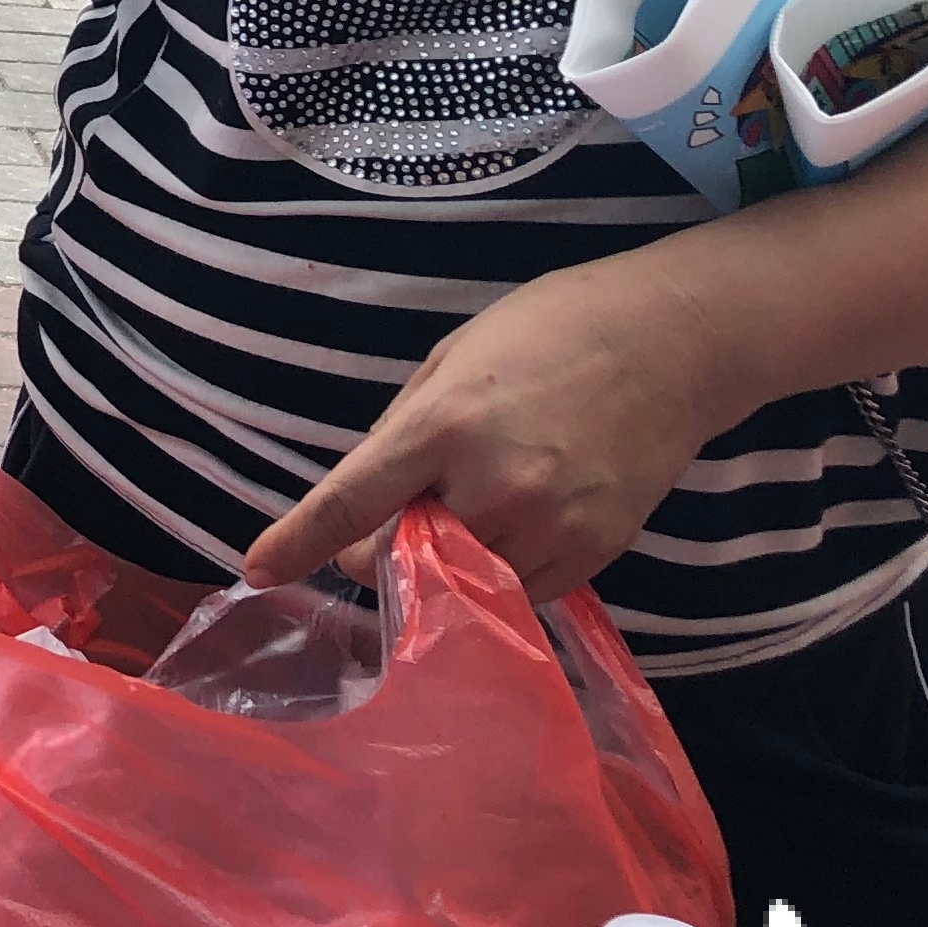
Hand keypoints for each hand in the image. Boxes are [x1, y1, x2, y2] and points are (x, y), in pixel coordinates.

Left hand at [240, 252, 757, 602]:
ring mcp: (548, 525)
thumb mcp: (449, 361)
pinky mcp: (593, 553)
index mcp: (442, 425)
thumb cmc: (545, 333)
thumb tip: (365, 503)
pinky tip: (521, 518)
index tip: (259, 570)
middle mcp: (492, 484)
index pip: (350, 503)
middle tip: (410, 506)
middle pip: (401, 561)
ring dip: (446, 564)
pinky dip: (502, 571)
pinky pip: (521, 593)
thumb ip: (401, 436)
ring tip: (476, 503)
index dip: (297, 543)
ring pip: (461, 587)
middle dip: (385, 547)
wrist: (668, 344)